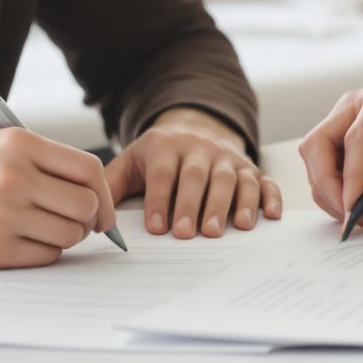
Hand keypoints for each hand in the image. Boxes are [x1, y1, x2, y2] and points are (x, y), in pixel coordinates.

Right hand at [0, 128, 117, 268]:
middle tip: (76, 224)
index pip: (88, 169)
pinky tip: (20, 243)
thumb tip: (98, 195)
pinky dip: (42, 253)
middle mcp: (13, 175)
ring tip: (40, 230)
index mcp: (18, 143)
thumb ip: (45, 163)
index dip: (105, 193)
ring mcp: (2, 214)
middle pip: (86, 205)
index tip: (102, 208)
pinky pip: (46, 257)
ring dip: (65, 238)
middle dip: (90, 220)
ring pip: (71, 235)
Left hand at [105, 107, 279, 237]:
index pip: (163, 172)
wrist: (194, 128)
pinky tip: (269, 216)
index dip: (160, 199)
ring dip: (232, 203)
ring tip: (232, 229)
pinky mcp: (250, 168)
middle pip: (199, 175)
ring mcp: (227, 157)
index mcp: (166, 146)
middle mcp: (199, 148)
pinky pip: (264, 180)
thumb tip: (94, 215)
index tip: (158, 228)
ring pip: (232, 177)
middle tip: (190, 234)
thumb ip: (111, 184)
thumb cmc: (158, 156)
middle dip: (194, 204)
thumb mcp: (131, 162)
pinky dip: (269, 197)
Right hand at [296, 82, 362, 231]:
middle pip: (318, 144)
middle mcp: (359, 111)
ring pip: (318, 164)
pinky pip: (329, 180)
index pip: (354, 136)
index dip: (351, 173)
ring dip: (331, 196)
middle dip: (328, 183)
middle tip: (349, 216)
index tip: (353, 205)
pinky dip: (336, 201)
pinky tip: (360, 216)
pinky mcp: (354, 159)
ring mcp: (352, 134)